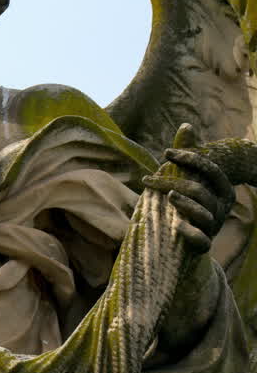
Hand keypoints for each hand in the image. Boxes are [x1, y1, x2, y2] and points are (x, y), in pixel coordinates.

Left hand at [142, 128, 235, 252]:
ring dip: (185, 204)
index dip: (190, 159)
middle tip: (148, 179)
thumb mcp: (191, 180)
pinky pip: (201, 241)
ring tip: (168, 196)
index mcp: (224, 190)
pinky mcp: (204, 246)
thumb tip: (186, 126)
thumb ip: (189, 156)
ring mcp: (213, 228)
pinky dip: (189, 232)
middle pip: (200, 190)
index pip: (211, 169)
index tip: (166, 152)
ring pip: (203, 214)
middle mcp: (221, 209)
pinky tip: (174, 226)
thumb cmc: (191, 204)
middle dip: (174, 182)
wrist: (191, 243)